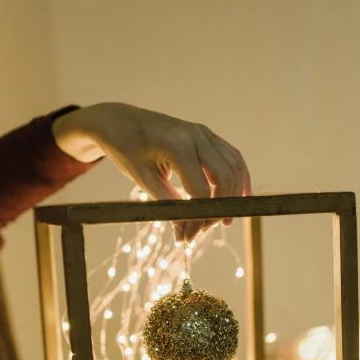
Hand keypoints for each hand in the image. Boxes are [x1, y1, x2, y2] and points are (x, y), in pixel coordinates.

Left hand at [52, 103, 250, 241]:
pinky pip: (232, 157)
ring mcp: (204, 133)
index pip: (200, 191)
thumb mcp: (144, 181)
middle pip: (224, 178)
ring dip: (233, 195)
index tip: (187, 237)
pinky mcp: (206, 135)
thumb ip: (168, 207)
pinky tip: (240, 196)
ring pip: (233, 167)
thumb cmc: (127, 150)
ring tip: (223, 220)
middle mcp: (196, 136)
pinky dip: (238, 177)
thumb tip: (184, 235)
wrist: (120, 121)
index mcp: (177, 146)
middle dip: (218, 209)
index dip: (197, 219)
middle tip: (205, 230)